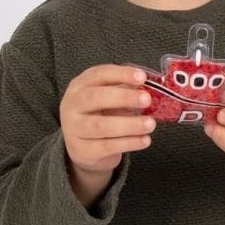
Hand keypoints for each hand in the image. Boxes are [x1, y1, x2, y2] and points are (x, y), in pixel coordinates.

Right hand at [60, 65, 154, 205]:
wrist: (83, 148)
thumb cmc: (100, 116)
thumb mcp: (109, 100)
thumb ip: (126, 92)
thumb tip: (152, 91)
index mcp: (80, 86)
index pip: (98, 74)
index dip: (121, 74)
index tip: (142, 77)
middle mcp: (72, 105)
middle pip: (95, 97)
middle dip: (124, 97)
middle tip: (147, 100)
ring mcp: (73, 128)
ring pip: (101, 126)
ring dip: (130, 125)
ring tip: (150, 124)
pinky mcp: (82, 150)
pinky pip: (107, 146)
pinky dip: (129, 143)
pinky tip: (144, 140)